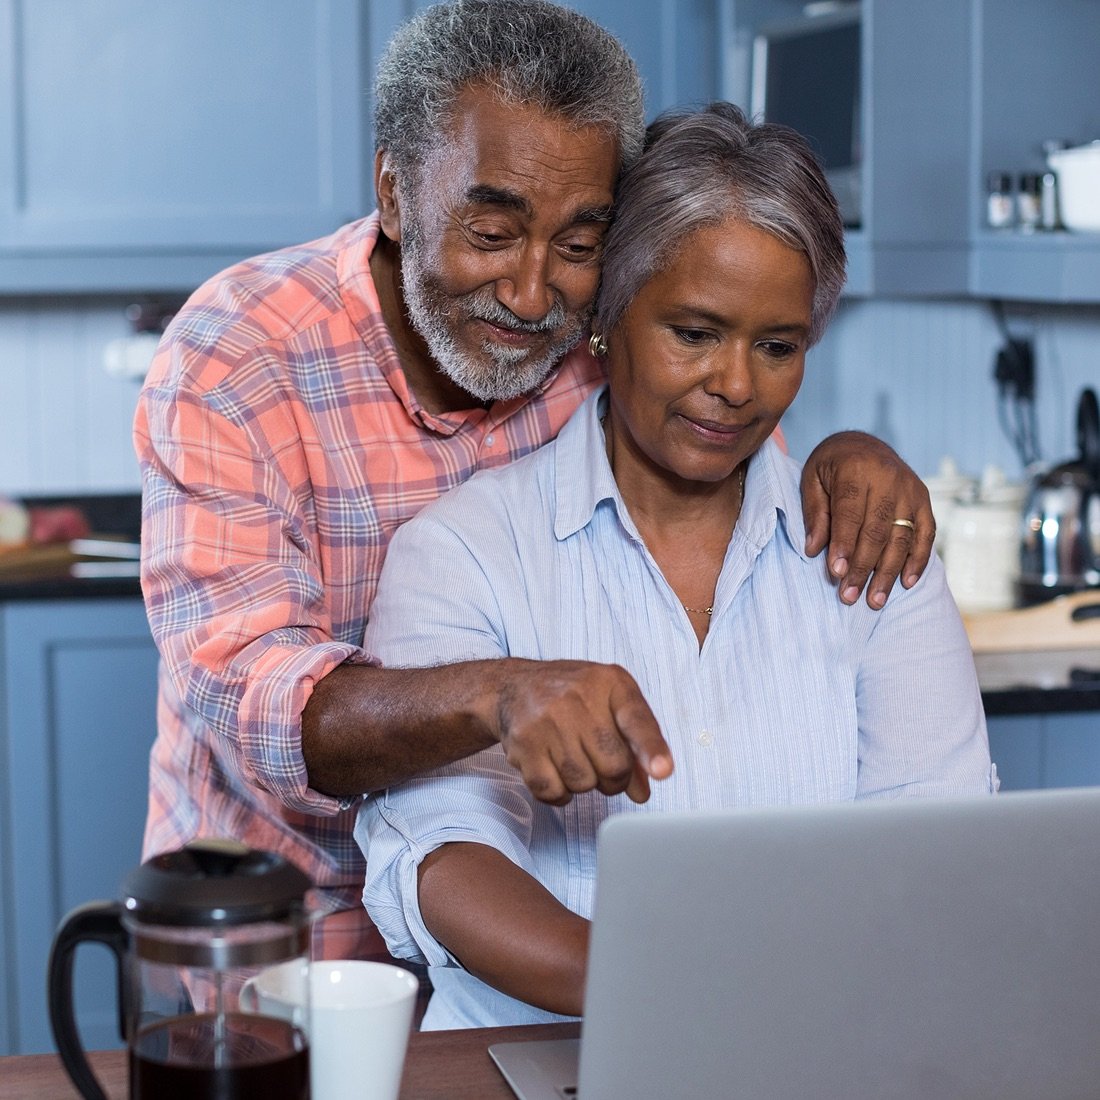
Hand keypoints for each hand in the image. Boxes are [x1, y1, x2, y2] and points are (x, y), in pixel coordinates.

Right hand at [494, 659, 673, 804]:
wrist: (514, 686)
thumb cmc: (572, 697)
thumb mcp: (610, 704)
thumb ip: (634, 743)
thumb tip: (642, 792)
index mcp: (609, 683)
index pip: (636, 719)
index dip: (652, 748)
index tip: (663, 771)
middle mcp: (578, 696)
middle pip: (614, 765)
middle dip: (613, 778)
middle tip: (601, 764)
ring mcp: (547, 719)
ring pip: (583, 782)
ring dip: (583, 783)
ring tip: (573, 758)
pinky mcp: (523, 742)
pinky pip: (552, 790)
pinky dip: (558, 792)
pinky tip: (555, 771)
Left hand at [800, 431, 934, 608]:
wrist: (862, 443)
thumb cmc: (831, 467)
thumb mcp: (812, 480)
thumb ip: (815, 514)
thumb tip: (815, 550)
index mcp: (856, 470)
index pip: (851, 514)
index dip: (844, 545)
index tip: (837, 574)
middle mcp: (888, 479)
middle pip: (878, 531)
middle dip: (864, 567)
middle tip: (850, 596)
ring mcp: (911, 489)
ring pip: (902, 537)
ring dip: (889, 572)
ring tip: (875, 600)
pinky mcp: (924, 499)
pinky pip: (925, 533)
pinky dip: (918, 560)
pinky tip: (906, 582)